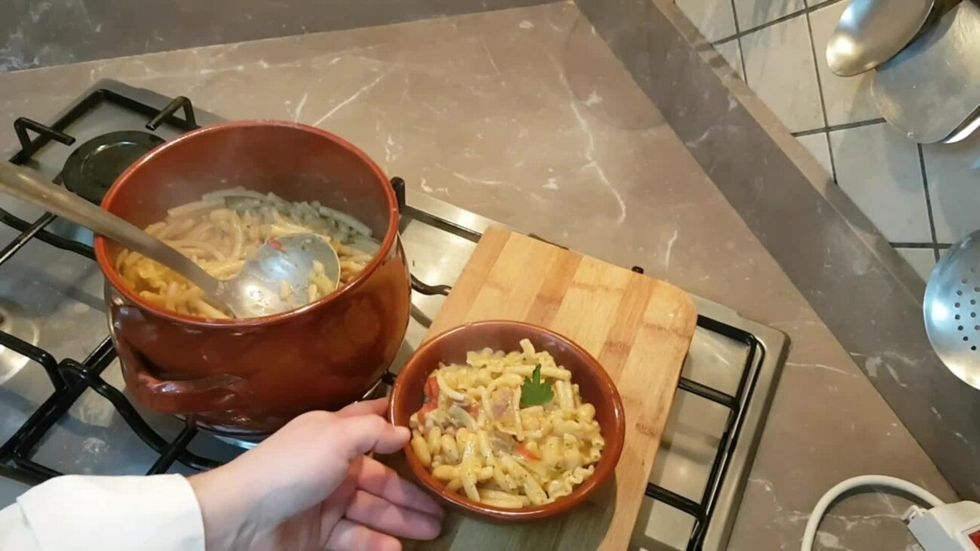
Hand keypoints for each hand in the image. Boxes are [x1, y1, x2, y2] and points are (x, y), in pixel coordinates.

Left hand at [189, 399, 442, 550]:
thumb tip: (404, 431)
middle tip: (444, 503)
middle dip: (412, 490)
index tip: (430, 429)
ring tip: (434, 530)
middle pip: (381, 477)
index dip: (397, 424)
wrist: (240, 519)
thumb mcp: (334, 438)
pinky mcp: (320, 536)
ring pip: (373, 510)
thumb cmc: (291, 468)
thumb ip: (372, 432)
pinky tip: (398, 549)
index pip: (370, 423)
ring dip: (403, 519)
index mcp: (333, 435)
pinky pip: (356, 538)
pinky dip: (377, 543)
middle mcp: (333, 466)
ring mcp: (327, 503)